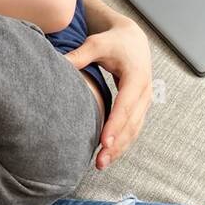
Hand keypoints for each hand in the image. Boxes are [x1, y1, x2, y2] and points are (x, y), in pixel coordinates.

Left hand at [64, 16, 151, 168]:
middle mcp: (145, 92)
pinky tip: (108, 155)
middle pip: (132, 124)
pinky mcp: (140, 108)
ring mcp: (145, 101)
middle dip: (117, 144)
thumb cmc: (113, 41)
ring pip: (134, 130)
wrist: (133, 40)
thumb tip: (59, 64)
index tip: (104, 142)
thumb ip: (80, 55)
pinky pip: (133, 129)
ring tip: (101, 164)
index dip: (115, 125)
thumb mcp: (96, 43)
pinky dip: (122, 143)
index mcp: (136, 76)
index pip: (126, 105)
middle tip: (100, 161)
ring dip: (120, 149)